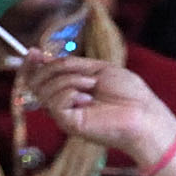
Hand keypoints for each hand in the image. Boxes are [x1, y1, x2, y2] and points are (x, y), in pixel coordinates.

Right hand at [20, 54, 175, 164]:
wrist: (144, 113)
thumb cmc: (127, 93)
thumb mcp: (96, 69)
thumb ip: (69, 64)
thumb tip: (40, 56)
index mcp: (68, 90)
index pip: (37, 78)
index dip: (31, 64)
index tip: (33, 52)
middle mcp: (63, 104)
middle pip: (35, 83)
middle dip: (51, 68)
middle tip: (76, 68)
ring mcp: (65, 115)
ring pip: (44, 90)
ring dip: (69, 79)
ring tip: (92, 84)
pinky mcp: (69, 124)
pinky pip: (55, 103)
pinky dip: (70, 92)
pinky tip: (88, 98)